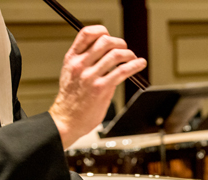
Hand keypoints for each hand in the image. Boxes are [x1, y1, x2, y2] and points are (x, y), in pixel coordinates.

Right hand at [49, 26, 146, 147]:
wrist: (66, 121)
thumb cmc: (71, 101)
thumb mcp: (70, 75)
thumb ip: (84, 62)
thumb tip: (106, 53)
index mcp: (71, 59)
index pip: (86, 34)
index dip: (101, 31)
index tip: (109, 36)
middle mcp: (80, 65)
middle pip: (104, 41)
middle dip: (119, 43)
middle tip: (125, 49)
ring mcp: (91, 77)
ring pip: (115, 54)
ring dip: (129, 54)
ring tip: (133, 58)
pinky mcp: (101, 88)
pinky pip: (122, 71)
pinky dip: (135, 65)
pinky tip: (140, 64)